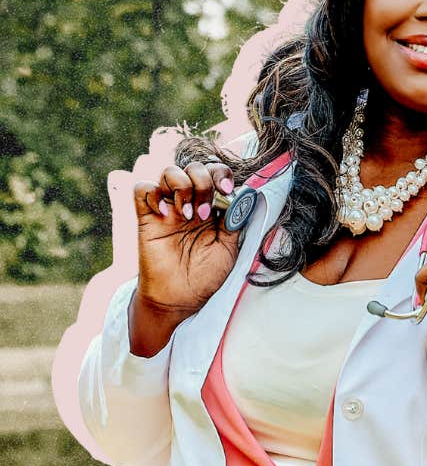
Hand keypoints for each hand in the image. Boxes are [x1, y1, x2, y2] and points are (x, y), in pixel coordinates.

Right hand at [129, 162, 240, 355]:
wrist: (181, 298)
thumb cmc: (206, 276)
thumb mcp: (229, 248)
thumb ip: (235, 221)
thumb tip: (246, 194)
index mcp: (212, 206)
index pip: (215, 172)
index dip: (221, 173)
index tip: (227, 190)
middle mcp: (190, 202)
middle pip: (193, 167)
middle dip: (204, 182)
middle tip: (205, 213)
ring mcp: (167, 208)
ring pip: (169, 171)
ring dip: (182, 186)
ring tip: (188, 215)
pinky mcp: (147, 218)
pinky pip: (142, 189)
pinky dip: (154, 193)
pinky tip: (165, 213)